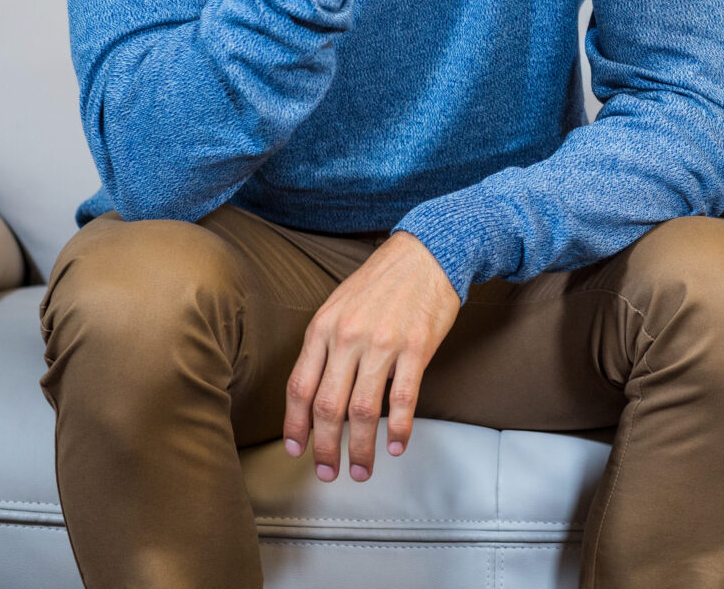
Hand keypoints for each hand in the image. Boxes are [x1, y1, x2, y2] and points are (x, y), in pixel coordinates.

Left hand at [284, 232, 460, 481]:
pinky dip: (398, 428)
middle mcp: (347, 337)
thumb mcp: (340, 305)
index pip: (299, 387)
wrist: (428, 251)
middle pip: (327, 406)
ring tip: (362, 470)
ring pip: (362, 410)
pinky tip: (396, 446)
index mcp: (323, 327)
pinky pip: (403, 398)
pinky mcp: (417, 347)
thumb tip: (315, 393)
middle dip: (325, 447)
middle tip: (328, 472)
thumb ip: (325, 345)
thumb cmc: (382, 281)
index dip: (295, 425)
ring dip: (361, 448)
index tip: (297, 450)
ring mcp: (383, 343)